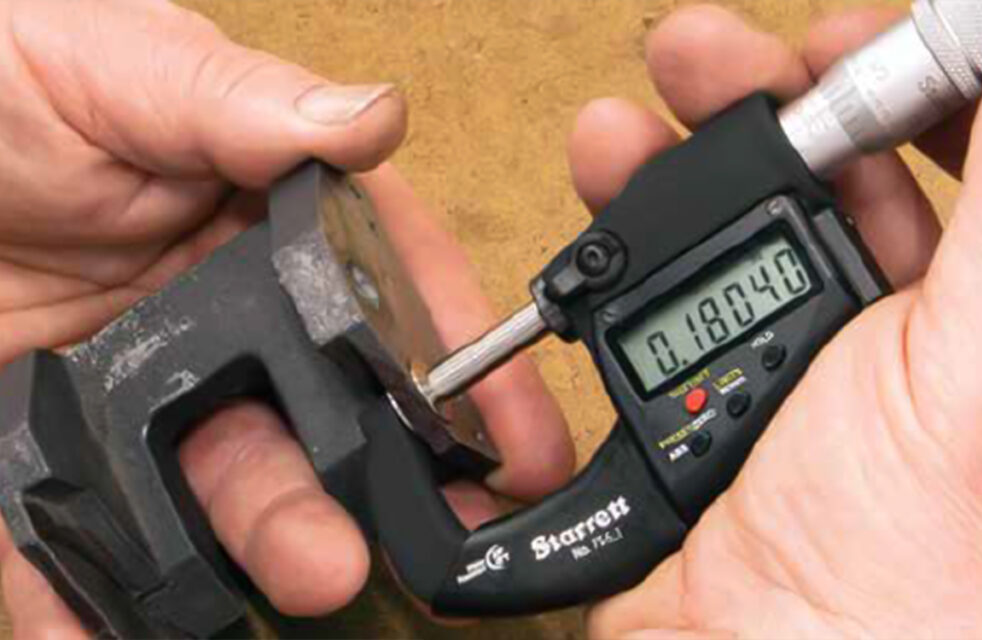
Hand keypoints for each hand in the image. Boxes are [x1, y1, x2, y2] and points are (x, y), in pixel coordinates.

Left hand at [0, 1, 573, 636]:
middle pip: (321, 407)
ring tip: (311, 576)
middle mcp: (223, 306)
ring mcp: (144, 377)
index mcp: (265, 212)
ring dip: (267, 537)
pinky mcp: (48, 431)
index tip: (516, 438)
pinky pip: (70, 520)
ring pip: (221, 475)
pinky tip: (100, 625)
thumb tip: (375, 117)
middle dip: (384, 479)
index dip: (462, 366)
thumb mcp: (123, 68)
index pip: (390, 291)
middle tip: (436, 540)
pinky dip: (84, 585)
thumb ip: (243, 105)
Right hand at [574, 6, 981, 637]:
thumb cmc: (910, 582)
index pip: (968, 159)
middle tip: (704, 61)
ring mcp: (792, 374)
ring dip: (668, 171)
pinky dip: (615, 270)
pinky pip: (656, 312)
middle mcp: (895, 339)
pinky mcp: (701, 408)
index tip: (842, 44)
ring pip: (733, 234)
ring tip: (614, 133)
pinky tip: (595, 246)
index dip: (910, 81)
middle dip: (762, 104)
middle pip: (835, 179)